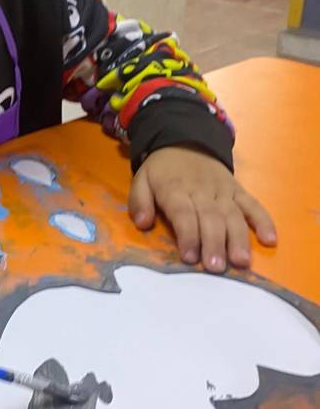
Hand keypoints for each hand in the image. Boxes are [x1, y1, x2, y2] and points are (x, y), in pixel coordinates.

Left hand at [129, 146, 276, 272]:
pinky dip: (263, 221)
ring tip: (241, 262)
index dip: (188, 235)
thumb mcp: (141, 180)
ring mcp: (223, 191)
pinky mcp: (238, 190)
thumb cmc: (161, 170)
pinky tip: (270, 240)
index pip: (184, 214)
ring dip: (238, 239)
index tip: (189, 257)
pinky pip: (253, 205)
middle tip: (215, 268)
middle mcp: (202, 191)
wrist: (185, 140)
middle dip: (214, 243)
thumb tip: (142, 223)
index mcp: (176, 189)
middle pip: (211, 218)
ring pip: (233, 215)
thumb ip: (139, 202)